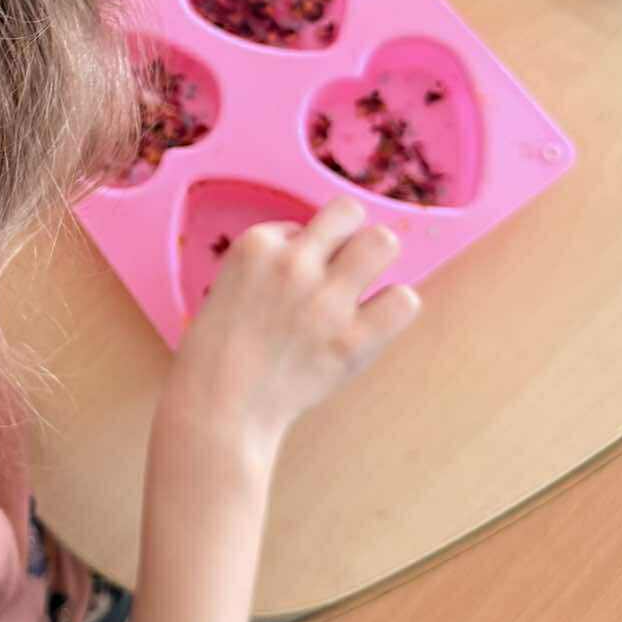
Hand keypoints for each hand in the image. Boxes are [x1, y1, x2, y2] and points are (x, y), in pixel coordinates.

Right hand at [169, 198, 418, 457]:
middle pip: (351, 213)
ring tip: (359, 291)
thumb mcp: (229, 283)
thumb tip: (323, 250)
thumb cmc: (218, 351)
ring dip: (375, 263)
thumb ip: (271, 262)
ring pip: (384, 243)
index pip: (304, 222)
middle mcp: (293, 263)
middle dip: (349, 237)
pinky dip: (394, 309)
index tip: (289, 282)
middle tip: (340, 271)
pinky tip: (373, 323)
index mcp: (255, 244)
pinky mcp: (353, 341)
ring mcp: (326, 301)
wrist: (219, 408)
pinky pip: (404, 300)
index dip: (302, 250)